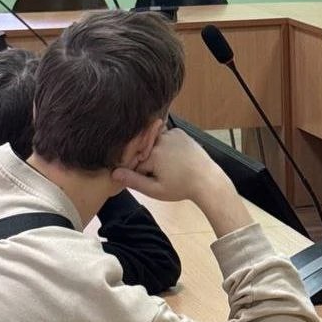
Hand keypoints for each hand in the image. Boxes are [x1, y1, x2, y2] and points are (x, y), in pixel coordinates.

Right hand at [112, 129, 230, 203]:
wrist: (206, 180)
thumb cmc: (181, 187)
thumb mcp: (155, 190)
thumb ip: (133, 180)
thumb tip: (114, 173)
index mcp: (153, 154)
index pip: (134, 162)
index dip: (140, 173)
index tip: (151, 180)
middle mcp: (160, 140)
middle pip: (143, 150)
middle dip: (148, 162)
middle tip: (163, 174)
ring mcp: (171, 133)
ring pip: (153, 143)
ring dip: (156, 152)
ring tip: (170, 166)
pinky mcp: (179, 132)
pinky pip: (164, 137)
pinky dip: (166, 145)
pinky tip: (174, 157)